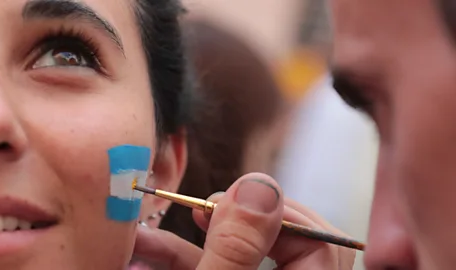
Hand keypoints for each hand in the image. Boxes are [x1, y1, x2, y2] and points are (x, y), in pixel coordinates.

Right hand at [133, 173, 355, 268]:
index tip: (225, 200)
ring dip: (204, 234)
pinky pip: (228, 268)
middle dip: (243, 214)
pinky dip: (191, 257)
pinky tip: (150, 245)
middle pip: (297, 241)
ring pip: (254, 254)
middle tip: (206, 205)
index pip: (321, 243)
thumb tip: (260, 186)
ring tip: (165, 216)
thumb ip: (236, 250)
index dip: (277, 211)